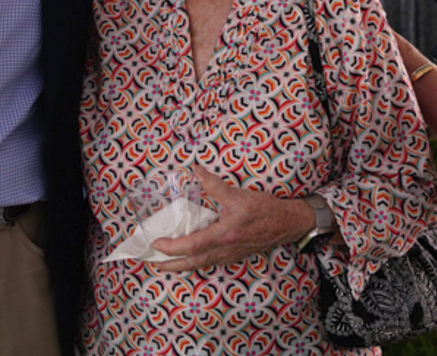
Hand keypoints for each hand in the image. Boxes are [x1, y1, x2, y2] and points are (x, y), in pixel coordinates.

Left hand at [152, 168, 316, 272]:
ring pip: (198, 265)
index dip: (171, 247)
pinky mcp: (232, 255)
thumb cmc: (265, 209)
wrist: (287, 223)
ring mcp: (228, 255)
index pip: (192, 246)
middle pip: (190, 263)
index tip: (156, 242)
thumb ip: (214, 185)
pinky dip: (192, 262)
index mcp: (224, 235)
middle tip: (148, 260)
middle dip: (167, 264)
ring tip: (161, 261)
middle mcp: (224, 249)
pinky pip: (208, 263)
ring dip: (178, 265)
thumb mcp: (239, 194)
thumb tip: (196, 171)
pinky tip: (185, 257)